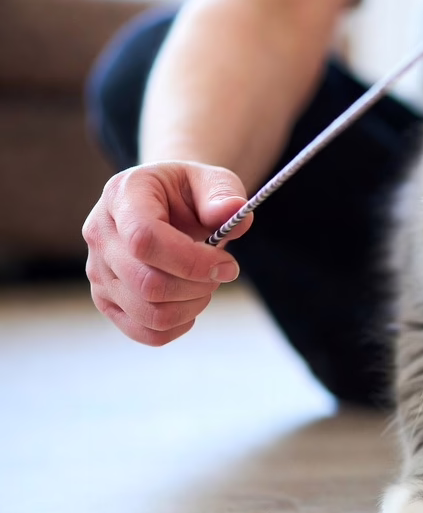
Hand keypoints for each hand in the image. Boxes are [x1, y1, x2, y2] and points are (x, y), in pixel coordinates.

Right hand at [82, 162, 253, 345]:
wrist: (167, 204)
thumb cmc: (189, 192)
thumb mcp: (212, 180)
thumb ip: (224, 194)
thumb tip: (233, 210)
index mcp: (123, 196)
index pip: (144, 239)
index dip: (192, 260)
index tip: (227, 263)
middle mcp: (100, 234)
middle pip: (148, 283)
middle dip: (199, 285)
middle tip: (223, 271)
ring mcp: (99, 271)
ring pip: (149, 313)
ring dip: (192, 306)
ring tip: (207, 284)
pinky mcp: (107, 299)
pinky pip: (144, 332)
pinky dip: (178, 326)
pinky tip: (191, 302)